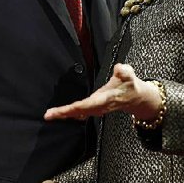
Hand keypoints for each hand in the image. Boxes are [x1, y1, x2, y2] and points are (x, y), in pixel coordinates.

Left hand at [44, 63, 161, 120]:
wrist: (135, 98)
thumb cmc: (130, 86)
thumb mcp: (129, 75)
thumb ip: (124, 71)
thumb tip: (119, 67)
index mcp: (105, 99)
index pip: (87, 104)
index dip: (74, 108)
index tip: (62, 110)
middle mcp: (98, 106)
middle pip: (79, 111)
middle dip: (64, 113)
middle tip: (48, 115)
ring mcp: (95, 108)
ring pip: (78, 113)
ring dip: (64, 114)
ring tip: (50, 115)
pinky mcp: (94, 108)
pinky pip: (79, 112)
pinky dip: (69, 113)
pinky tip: (61, 114)